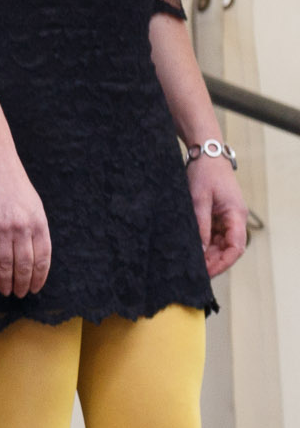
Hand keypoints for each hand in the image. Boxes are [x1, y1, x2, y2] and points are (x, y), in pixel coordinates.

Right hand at [0, 149, 52, 296]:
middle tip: (19, 294)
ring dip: (5, 280)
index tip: (35, 288)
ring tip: (4, 290)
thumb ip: (37, 230)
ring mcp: (2, 227)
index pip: (42, 259)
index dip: (39, 277)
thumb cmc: (17, 187)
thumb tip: (35, 256)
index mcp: (39, 224)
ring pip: (5, 262)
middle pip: (24, 264)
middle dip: (22, 283)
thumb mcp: (36, 207)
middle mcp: (22, 228)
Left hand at [191, 152, 250, 278]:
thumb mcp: (199, 199)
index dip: (223, 263)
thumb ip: (200, 225)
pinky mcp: (216, 215)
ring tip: (190, 265)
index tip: (206, 272)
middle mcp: (234, 219)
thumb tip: (200, 249)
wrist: (205, 154)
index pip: (236, 247)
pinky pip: (213, 235)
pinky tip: (191, 251)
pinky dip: (204, 244)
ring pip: (220, 244)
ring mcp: (226, 217)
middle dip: (213, 262)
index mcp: (236, 215)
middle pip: (228, 249)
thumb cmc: (204, 172)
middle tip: (193, 273)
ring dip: (207, 255)